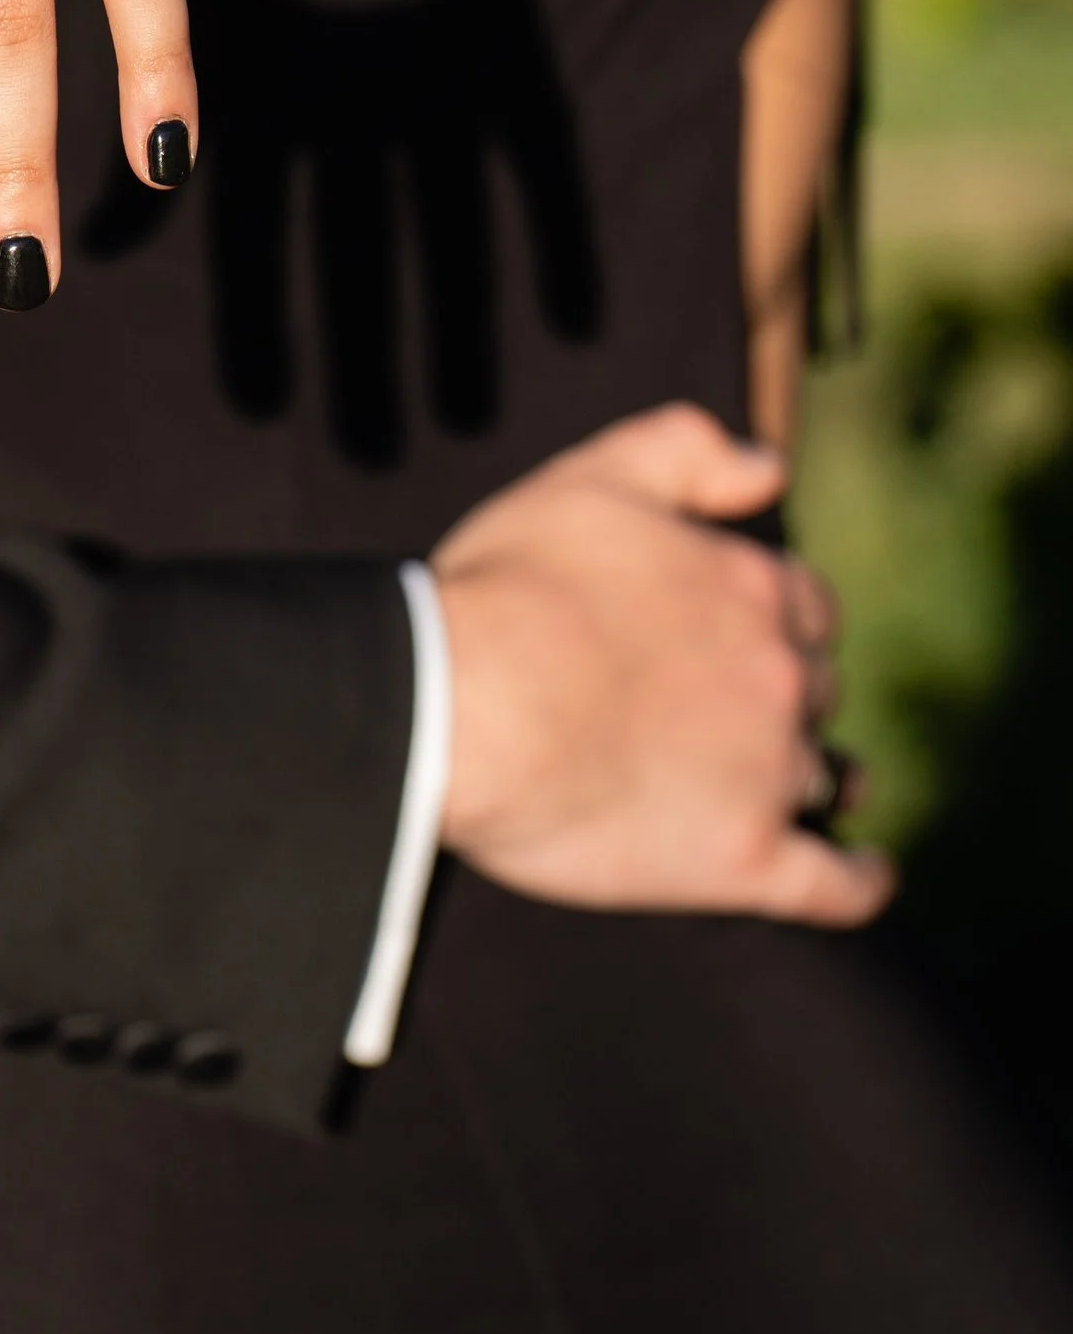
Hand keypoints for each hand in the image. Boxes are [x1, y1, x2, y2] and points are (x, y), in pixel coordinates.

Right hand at [433, 403, 890, 926]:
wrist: (464, 702)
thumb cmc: (512, 586)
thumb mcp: (592, 476)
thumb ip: (687, 449)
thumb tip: (774, 467)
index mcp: (752, 586)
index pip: (805, 605)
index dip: (776, 618)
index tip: (742, 634)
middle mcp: (780, 676)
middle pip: (813, 688)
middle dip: (786, 693)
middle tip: (736, 710)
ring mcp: (770, 771)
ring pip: (823, 775)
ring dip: (819, 776)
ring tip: (818, 789)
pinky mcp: (747, 859)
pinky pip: (837, 884)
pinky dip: (861, 880)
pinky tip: (869, 874)